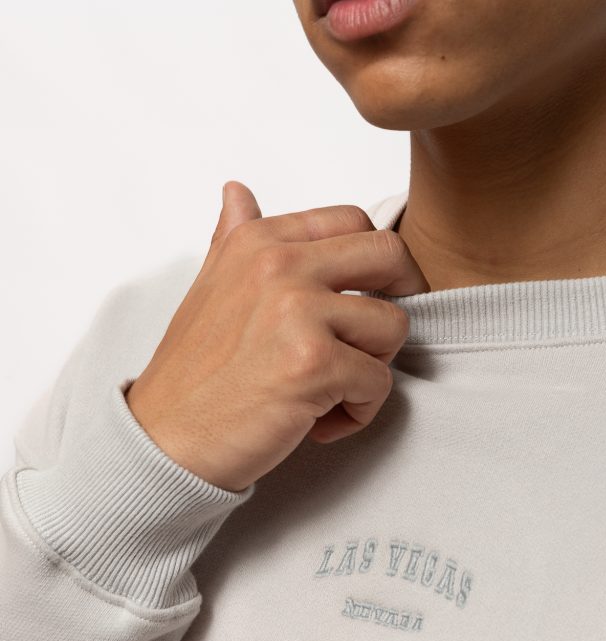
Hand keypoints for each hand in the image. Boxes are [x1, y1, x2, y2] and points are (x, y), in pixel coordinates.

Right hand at [125, 180, 429, 491]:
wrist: (165, 441)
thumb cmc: (192, 376)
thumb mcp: (209, 290)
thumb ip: (233, 239)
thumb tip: (237, 191)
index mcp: (259, 242)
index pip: (353, 222)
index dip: (376, 265)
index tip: (370, 299)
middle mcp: (279, 265)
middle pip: (390, 255)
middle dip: (397, 301)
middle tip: (372, 343)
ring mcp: (298, 312)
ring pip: (393, 325)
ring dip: (374, 367)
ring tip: (331, 393)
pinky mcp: (314, 364)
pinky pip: (379, 382)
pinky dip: (359, 412)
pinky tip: (319, 424)